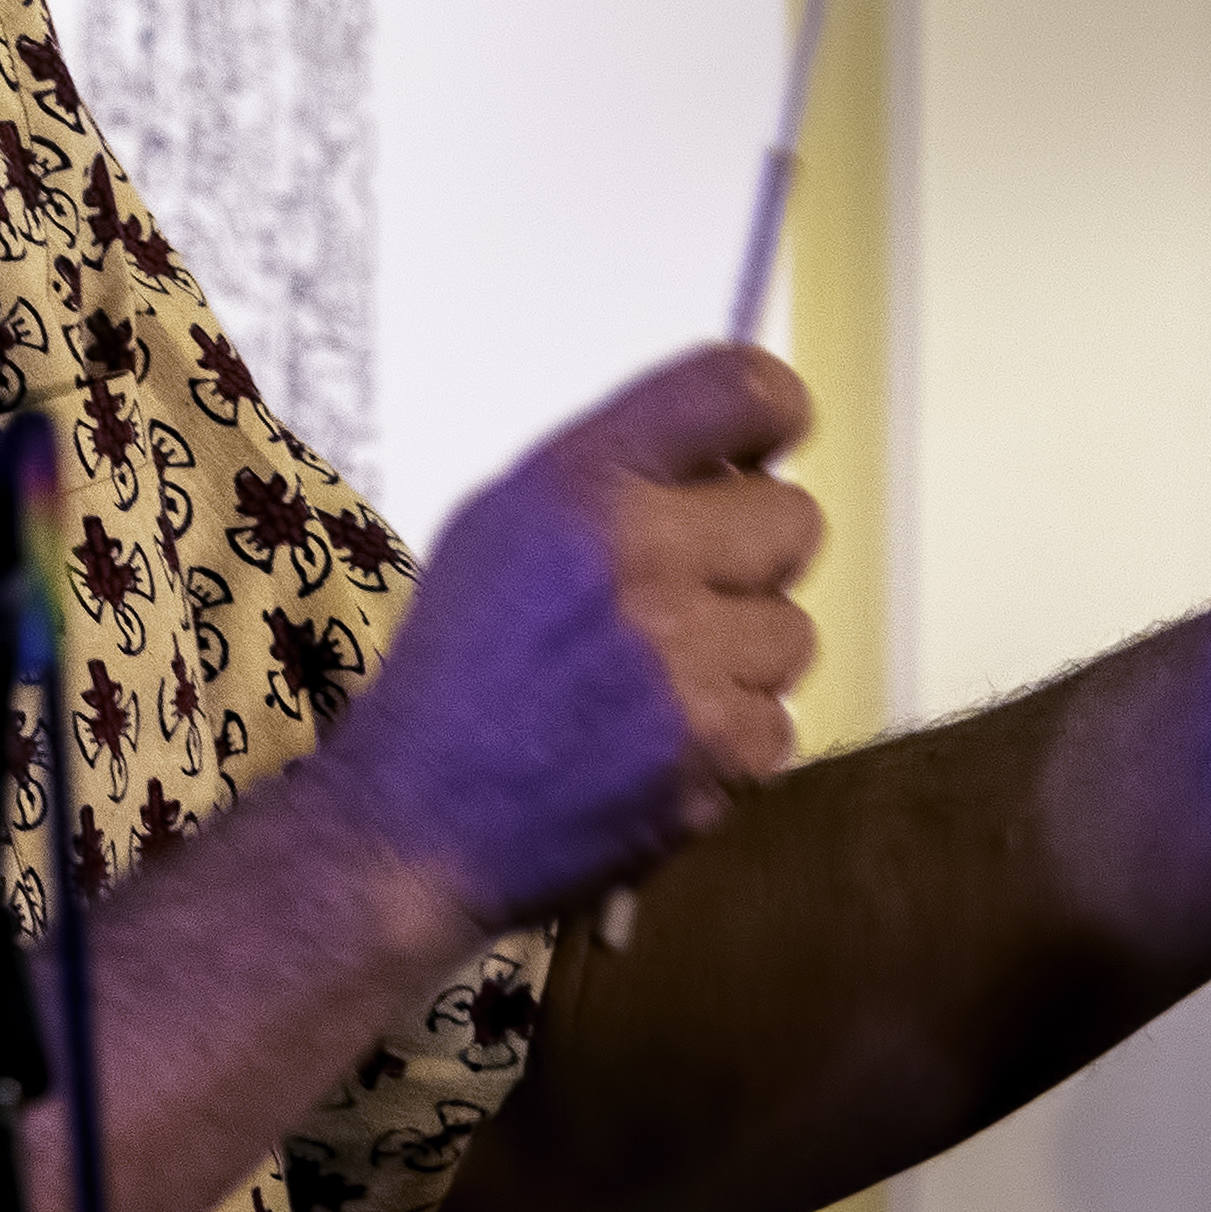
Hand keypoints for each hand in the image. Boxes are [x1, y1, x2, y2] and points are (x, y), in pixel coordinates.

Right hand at [312, 344, 822, 933]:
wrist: (414, 821)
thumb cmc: (460, 666)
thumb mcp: (503, 527)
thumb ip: (616, 479)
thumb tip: (736, 467)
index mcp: (580, 484)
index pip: (739, 390)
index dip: (775, 413)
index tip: (770, 445)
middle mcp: (640, 557)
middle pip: (796, 519)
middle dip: (755, 557)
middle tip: (694, 595)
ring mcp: (682, 662)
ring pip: (794, 632)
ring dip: (742, 658)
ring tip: (661, 685)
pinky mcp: (710, 755)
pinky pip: (779, 723)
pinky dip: (731, 742)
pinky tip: (659, 746)